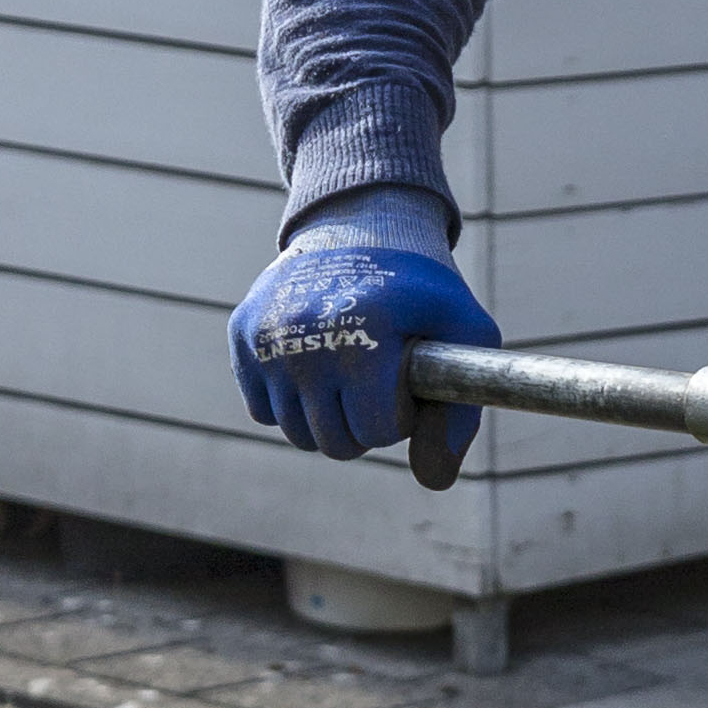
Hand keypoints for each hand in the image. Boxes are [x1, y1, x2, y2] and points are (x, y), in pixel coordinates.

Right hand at [229, 185, 499, 490]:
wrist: (362, 226)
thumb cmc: (421, 289)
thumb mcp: (466, 333)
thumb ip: (460, 412)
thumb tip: (433, 480)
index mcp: (363, 334)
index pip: (375, 431)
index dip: (399, 415)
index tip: (404, 380)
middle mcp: (306, 335)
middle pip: (334, 443)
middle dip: (362, 424)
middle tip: (377, 382)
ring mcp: (267, 335)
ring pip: (296, 433)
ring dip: (327, 417)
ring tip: (349, 373)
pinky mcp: (242, 334)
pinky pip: (263, 410)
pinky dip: (290, 400)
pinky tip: (314, 364)